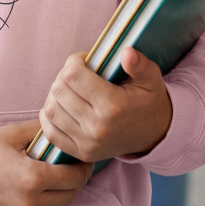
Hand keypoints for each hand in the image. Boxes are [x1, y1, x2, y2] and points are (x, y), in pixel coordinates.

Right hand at [0, 120, 91, 205]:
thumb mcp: (10, 133)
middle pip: (69, 197)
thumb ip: (41, 131)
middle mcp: (29, 204)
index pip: (75, 177)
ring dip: (60, 197)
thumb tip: (62, 129)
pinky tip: (36, 196)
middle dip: (74, 182)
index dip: (83, 167)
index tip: (82, 159)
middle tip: (71, 168)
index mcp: (33, 178)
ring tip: (54, 181)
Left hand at [39, 48, 172, 162]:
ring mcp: (88, 143)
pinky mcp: (81, 154)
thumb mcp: (150, 79)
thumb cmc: (148, 101)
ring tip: (69, 90)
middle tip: (77, 74)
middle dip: (64, 75)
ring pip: (51, 110)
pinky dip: (49, 117)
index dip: (74, 61)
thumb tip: (126, 51)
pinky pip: (50, 133)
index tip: (84, 61)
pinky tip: (61, 106)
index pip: (73, 75)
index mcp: (113, 106)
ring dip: (55, 95)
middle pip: (59, 90)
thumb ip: (139, 64)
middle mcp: (97, 127)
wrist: (155, 135)